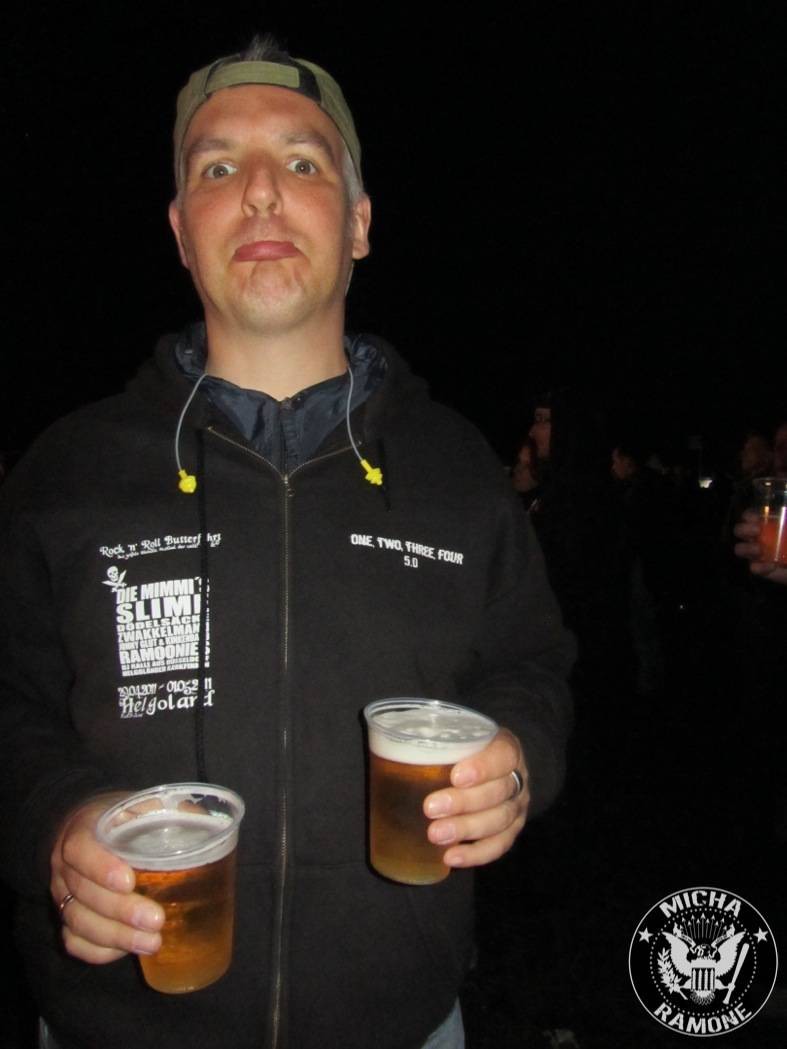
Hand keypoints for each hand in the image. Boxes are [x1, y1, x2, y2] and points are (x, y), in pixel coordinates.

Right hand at [50, 793, 163, 963]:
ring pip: (78, 922)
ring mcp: (63, 894)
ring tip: (152, 942)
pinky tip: (127, 951)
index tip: (130, 880)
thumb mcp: (145, 805)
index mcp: (83, 829)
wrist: (96, 830)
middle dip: (120, 911)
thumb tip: (205, 821)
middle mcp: (66, 865)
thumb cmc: (127, 818)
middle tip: (156, 920)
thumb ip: (171, 810)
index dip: (100, 867)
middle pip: (83, 893)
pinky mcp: (69, 918)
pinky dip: (99, 951)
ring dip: (115, 936)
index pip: (79, 849)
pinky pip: (74, 942)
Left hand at [423, 728, 528, 867]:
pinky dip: (475, 854)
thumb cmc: (465, 749)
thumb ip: (438, 741)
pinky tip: (451, 857)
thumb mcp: (457, 737)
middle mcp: (517, 778)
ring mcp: (517, 807)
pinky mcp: (511, 831)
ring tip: (435, 835)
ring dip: (466, 829)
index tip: (455, 776)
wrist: (491, 765)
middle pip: (498, 792)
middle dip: (464, 802)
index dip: (483, 767)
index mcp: (507, 748)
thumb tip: (390, 746)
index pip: (503, 756)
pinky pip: (499, 846)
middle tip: (430, 808)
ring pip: (499, 820)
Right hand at [734, 510, 786, 584]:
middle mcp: (757, 538)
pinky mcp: (761, 569)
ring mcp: (757, 554)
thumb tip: (784, 518)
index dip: (749, 516)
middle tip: (757, 531)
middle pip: (739, 531)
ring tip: (759, 550)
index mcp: (765, 525)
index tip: (756, 518)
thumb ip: (785, 523)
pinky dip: (761, 567)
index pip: (749, 516)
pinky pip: (754, 568)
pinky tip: (773, 565)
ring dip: (747, 548)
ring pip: (740, 549)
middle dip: (744, 529)